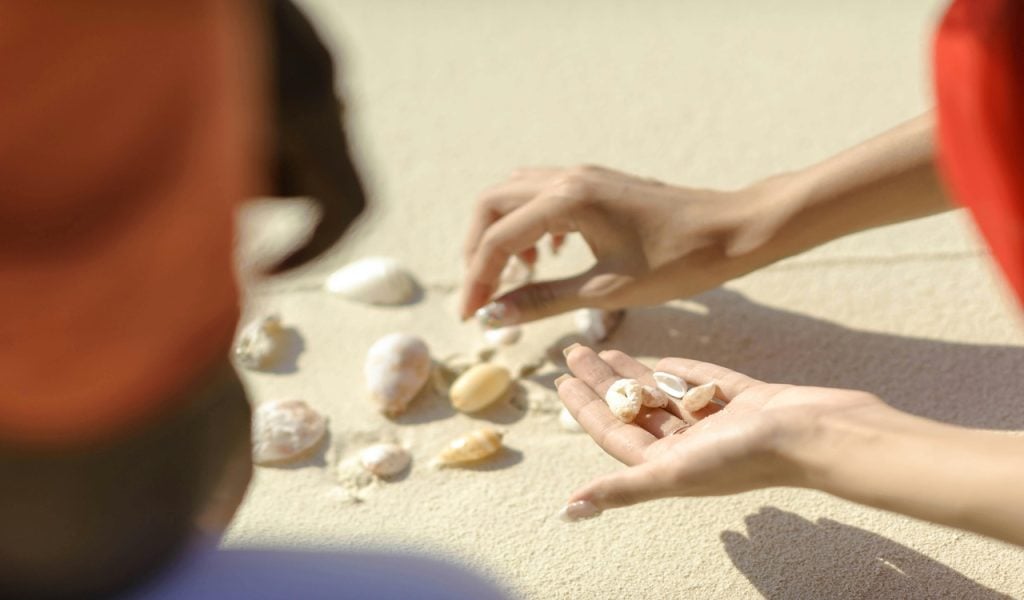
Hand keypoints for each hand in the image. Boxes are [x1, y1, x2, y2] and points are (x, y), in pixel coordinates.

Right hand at [460, 165, 788, 324]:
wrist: (733, 230)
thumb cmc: (679, 262)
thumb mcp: (607, 289)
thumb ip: (544, 299)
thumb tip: (494, 315)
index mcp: (568, 200)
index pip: (497, 239)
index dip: (477, 280)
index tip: (470, 317)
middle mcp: (568, 177)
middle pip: (492, 204)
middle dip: (478, 249)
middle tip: (483, 293)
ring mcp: (584, 174)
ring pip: (515, 194)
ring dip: (502, 232)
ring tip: (513, 276)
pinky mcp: (598, 182)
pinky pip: (543, 194)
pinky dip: (530, 224)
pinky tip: (549, 257)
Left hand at [555, 344, 884, 520]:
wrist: (818, 434)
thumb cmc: (747, 458)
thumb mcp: (674, 472)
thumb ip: (623, 487)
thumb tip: (570, 507)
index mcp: (670, 465)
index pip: (614, 433)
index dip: (585, 407)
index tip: (560, 379)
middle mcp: (691, 446)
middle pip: (633, 410)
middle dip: (602, 382)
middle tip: (573, 350)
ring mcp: (719, 423)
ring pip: (663, 395)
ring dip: (632, 373)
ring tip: (603, 348)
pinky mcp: (745, 400)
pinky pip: (703, 383)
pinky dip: (680, 371)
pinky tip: (660, 359)